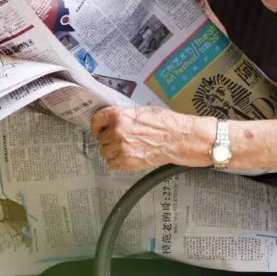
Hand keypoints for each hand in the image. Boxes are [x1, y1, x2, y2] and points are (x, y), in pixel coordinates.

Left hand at [91, 106, 207, 170]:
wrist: (180, 139)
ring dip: (112, 151)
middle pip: (100, 138)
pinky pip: (112, 164)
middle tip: (120, 138)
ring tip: (126, 148)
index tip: (100, 128)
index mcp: (120, 116)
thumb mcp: (143, 111)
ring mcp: (121, 149)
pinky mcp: (127, 162)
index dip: (98, 125)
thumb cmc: (167, 123)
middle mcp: (117, 132)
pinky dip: (118, 161)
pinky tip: (129, 155)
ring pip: (105, 152)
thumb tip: (113, 120)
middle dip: (108, 138)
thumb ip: (124, 115)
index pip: (97, 120)